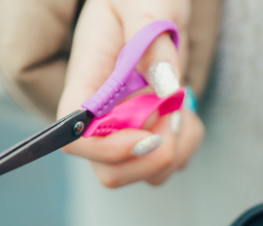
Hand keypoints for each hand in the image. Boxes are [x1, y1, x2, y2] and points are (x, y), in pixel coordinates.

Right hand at [57, 0, 202, 187]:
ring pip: (143, 172)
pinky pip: (167, 164)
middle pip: (109, 169)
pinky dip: (186, 146)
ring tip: (183, 109)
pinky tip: (187, 114)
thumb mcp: (148, 0)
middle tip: (174, 119)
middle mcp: (103, 112)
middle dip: (150, 159)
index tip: (148, 135)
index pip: (75, 135)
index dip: (106, 149)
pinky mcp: (150, 133)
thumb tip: (164, 85)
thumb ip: (151, 35)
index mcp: (89, 78)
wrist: (161, 1)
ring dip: (175, 152)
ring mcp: (125, 127)